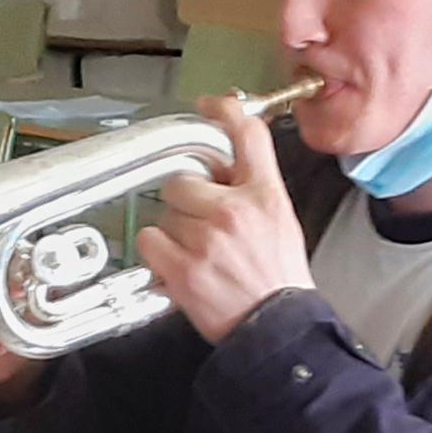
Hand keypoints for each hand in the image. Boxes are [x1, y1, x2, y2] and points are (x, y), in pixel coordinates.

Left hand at [130, 97, 311, 344]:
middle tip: (203, 222)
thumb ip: (255, 185)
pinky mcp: (183, 269)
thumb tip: (226, 157)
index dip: (224, 111)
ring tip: (199, 252)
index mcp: (265, 196)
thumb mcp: (281, 220)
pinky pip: (150, 238)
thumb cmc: (278, 277)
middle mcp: (235, 211)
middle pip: (184, 177)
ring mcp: (207, 240)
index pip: (247, 135)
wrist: (276, 328)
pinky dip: (158, 252)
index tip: (210, 105)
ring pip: (165, 211)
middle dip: (187, 198)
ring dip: (175, 229)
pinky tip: (180, 264)